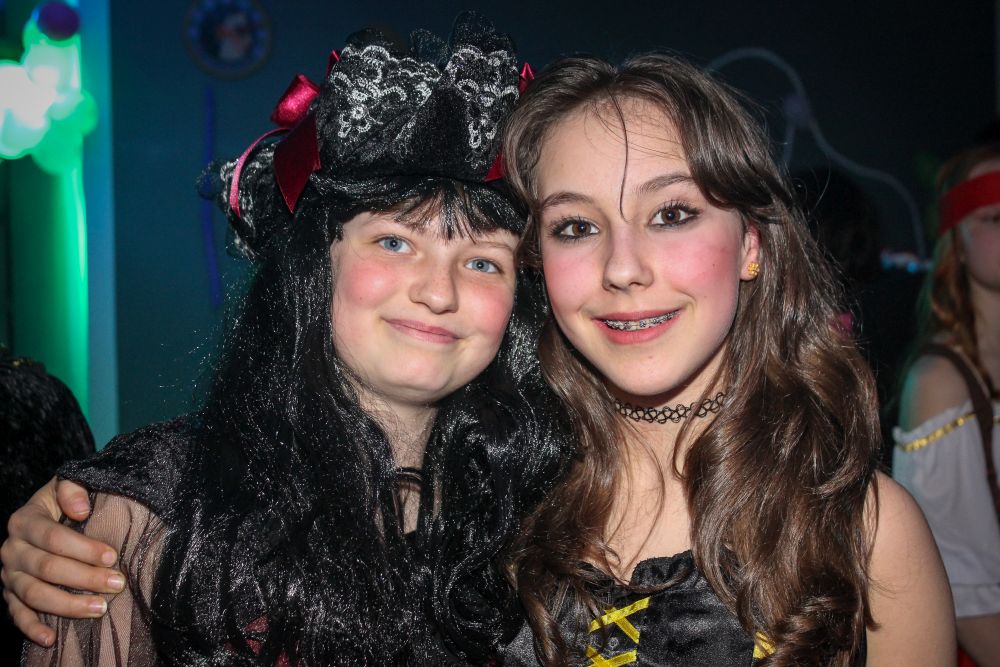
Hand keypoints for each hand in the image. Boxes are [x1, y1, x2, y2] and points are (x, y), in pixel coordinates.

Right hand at [1, 478, 121, 645]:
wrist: (42, 516)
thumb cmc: (63, 501)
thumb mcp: (68, 483)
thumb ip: (73, 488)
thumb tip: (81, 510)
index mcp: (24, 520)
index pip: (54, 538)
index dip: (84, 549)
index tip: (112, 557)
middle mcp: (11, 549)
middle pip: (47, 568)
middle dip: (85, 578)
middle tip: (117, 584)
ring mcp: (8, 574)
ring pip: (34, 594)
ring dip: (68, 605)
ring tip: (101, 608)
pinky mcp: (9, 594)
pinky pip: (17, 614)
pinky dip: (31, 628)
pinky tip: (51, 638)